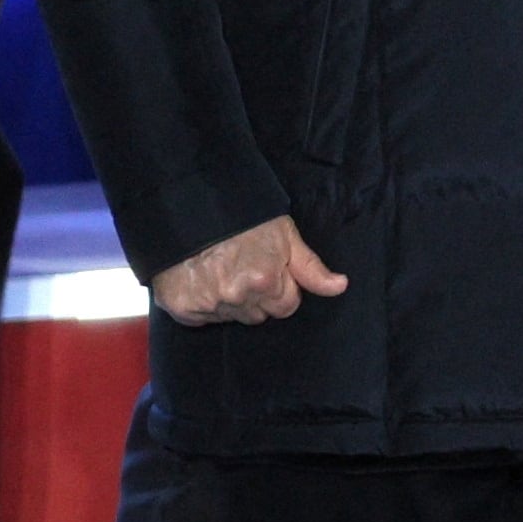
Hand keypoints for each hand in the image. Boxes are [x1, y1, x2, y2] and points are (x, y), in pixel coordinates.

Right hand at [149, 214, 345, 324]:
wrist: (190, 203)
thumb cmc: (243, 215)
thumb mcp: (285, 234)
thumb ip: (311, 267)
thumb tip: (340, 286)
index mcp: (267, 281)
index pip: (286, 306)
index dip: (280, 287)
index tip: (267, 269)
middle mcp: (238, 296)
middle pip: (258, 315)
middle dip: (256, 295)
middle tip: (242, 266)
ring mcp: (208, 304)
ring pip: (232, 316)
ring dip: (229, 300)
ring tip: (219, 268)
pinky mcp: (182, 308)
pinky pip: (200, 318)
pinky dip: (201, 302)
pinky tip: (200, 278)